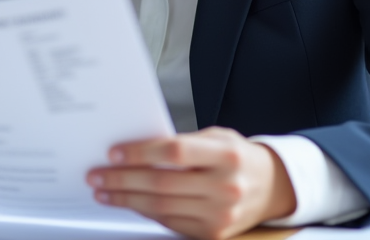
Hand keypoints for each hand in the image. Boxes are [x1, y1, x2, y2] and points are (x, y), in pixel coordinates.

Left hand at [86, 126, 295, 239]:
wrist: (272, 187)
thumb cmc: (237, 157)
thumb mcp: (218, 138)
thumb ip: (183, 143)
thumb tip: (136, 149)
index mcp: (226, 155)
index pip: (175, 152)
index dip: (141, 152)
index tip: (114, 153)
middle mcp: (225, 186)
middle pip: (162, 183)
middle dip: (122, 179)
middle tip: (97, 175)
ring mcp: (220, 214)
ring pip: (161, 207)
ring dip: (126, 199)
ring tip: (104, 191)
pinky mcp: (213, 234)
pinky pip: (170, 223)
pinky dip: (144, 212)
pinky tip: (129, 202)